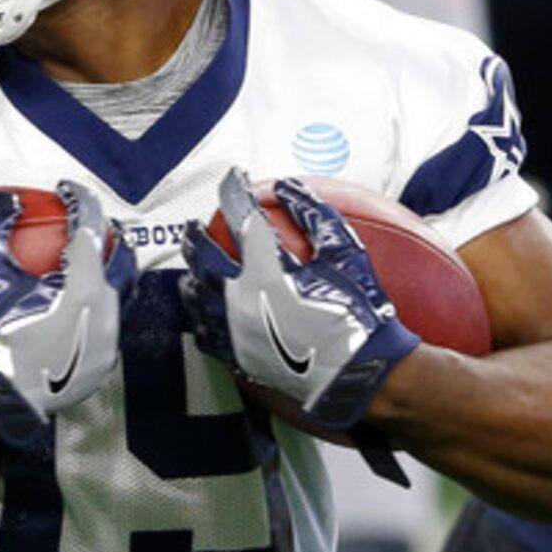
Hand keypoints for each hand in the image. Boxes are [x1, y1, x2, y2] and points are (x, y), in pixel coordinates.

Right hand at [0, 181, 132, 446]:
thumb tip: (1, 200)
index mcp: (84, 284)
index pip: (91, 227)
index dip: (80, 200)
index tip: (66, 190)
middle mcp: (106, 310)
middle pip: (122, 260)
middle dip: (111, 236)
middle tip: (94, 224)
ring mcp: (108, 340)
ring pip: (119, 296)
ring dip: (108, 274)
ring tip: (90, 263)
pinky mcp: (101, 364)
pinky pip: (106, 327)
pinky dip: (96, 309)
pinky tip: (78, 307)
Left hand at [181, 170, 418, 430]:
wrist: (358, 373)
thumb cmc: (358, 312)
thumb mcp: (346, 254)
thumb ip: (315, 215)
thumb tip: (288, 187)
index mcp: (265, 269)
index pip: (241, 218)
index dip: (233, 192)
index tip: (232, 179)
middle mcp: (240, 299)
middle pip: (203, 258)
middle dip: (196, 237)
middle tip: (195, 228)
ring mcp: (235, 331)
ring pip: (197, 299)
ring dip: (192, 278)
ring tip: (192, 271)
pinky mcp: (239, 359)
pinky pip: (207, 336)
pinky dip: (201, 320)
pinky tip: (204, 317)